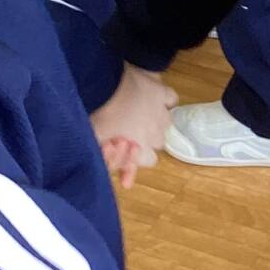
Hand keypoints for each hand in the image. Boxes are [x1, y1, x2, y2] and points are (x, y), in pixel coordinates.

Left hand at [90, 67, 175, 185]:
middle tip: (129, 128)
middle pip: (158, 142)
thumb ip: (113, 163)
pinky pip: (171, 99)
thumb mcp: (98, 142)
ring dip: (155, 119)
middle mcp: (157, 134)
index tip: (124, 146)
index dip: (136, 155)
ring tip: (138, 112)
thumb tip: (127, 185)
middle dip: (146, 137)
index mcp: (141, 148)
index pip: (149, 161)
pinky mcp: (162, 92)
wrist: (105, 83)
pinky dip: (164, 100)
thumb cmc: (99, 115)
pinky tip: (154, 98)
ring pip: (166, 122)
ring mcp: (162, 113)